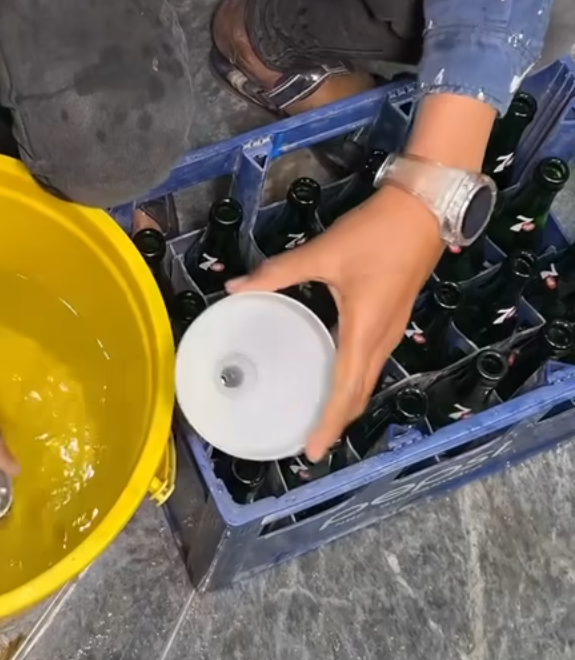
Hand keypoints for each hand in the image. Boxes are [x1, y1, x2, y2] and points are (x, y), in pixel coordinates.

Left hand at [228, 187, 443, 459]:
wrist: (424, 208)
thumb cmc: (376, 233)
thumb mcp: (324, 252)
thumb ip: (279, 272)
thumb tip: (236, 287)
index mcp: (364, 332)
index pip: (345, 390)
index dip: (328, 423)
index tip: (312, 451)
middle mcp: (381, 339)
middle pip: (359, 392)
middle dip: (336, 420)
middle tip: (310, 442)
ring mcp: (391, 329)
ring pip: (367, 378)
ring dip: (346, 401)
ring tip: (320, 417)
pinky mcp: (393, 316)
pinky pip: (372, 360)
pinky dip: (354, 379)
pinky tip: (337, 373)